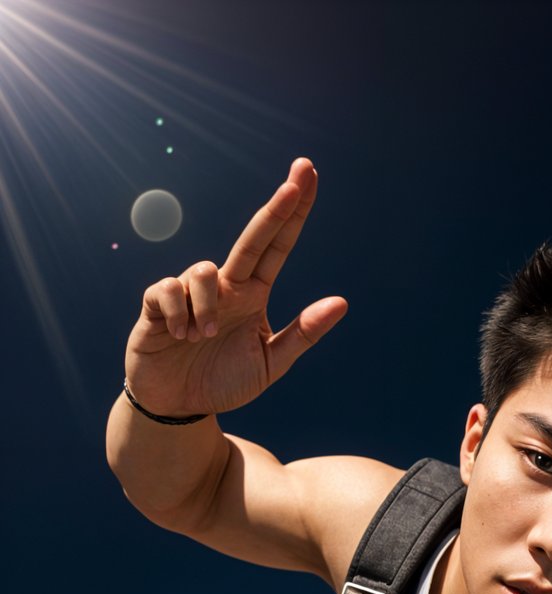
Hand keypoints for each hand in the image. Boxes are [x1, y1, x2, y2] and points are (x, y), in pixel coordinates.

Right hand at [124, 158, 346, 417]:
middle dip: (275, 208)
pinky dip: (181, 315)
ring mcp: (190, 291)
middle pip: (252, 237)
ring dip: (209, 308)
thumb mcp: (269, 364)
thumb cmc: (223, 382)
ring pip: (204, 271)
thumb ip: (303, 335)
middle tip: (297, 180)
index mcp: (253, 294)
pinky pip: (170, 291)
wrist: (179, 407)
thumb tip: (342, 302)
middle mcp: (225, 286)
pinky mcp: (157, 304)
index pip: (278, 246)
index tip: (308, 175)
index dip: (293, 213)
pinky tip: (181, 337)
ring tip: (204, 339)